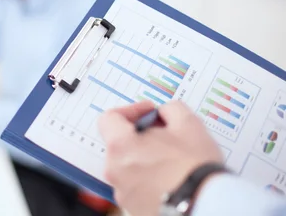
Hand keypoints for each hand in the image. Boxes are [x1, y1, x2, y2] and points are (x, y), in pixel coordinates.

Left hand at [98, 101, 222, 215]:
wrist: (206, 206)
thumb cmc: (195, 166)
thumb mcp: (188, 123)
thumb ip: (169, 109)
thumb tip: (163, 114)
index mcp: (120, 146)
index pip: (109, 118)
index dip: (131, 111)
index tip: (149, 114)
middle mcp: (115, 171)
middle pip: (120, 144)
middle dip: (141, 136)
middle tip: (165, 136)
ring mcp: (123, 192)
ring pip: (128, 167)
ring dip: (145, 159)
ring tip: (171, 160)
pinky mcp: (133, 208)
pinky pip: (137, 188)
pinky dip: (149, 180)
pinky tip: (170, 179)